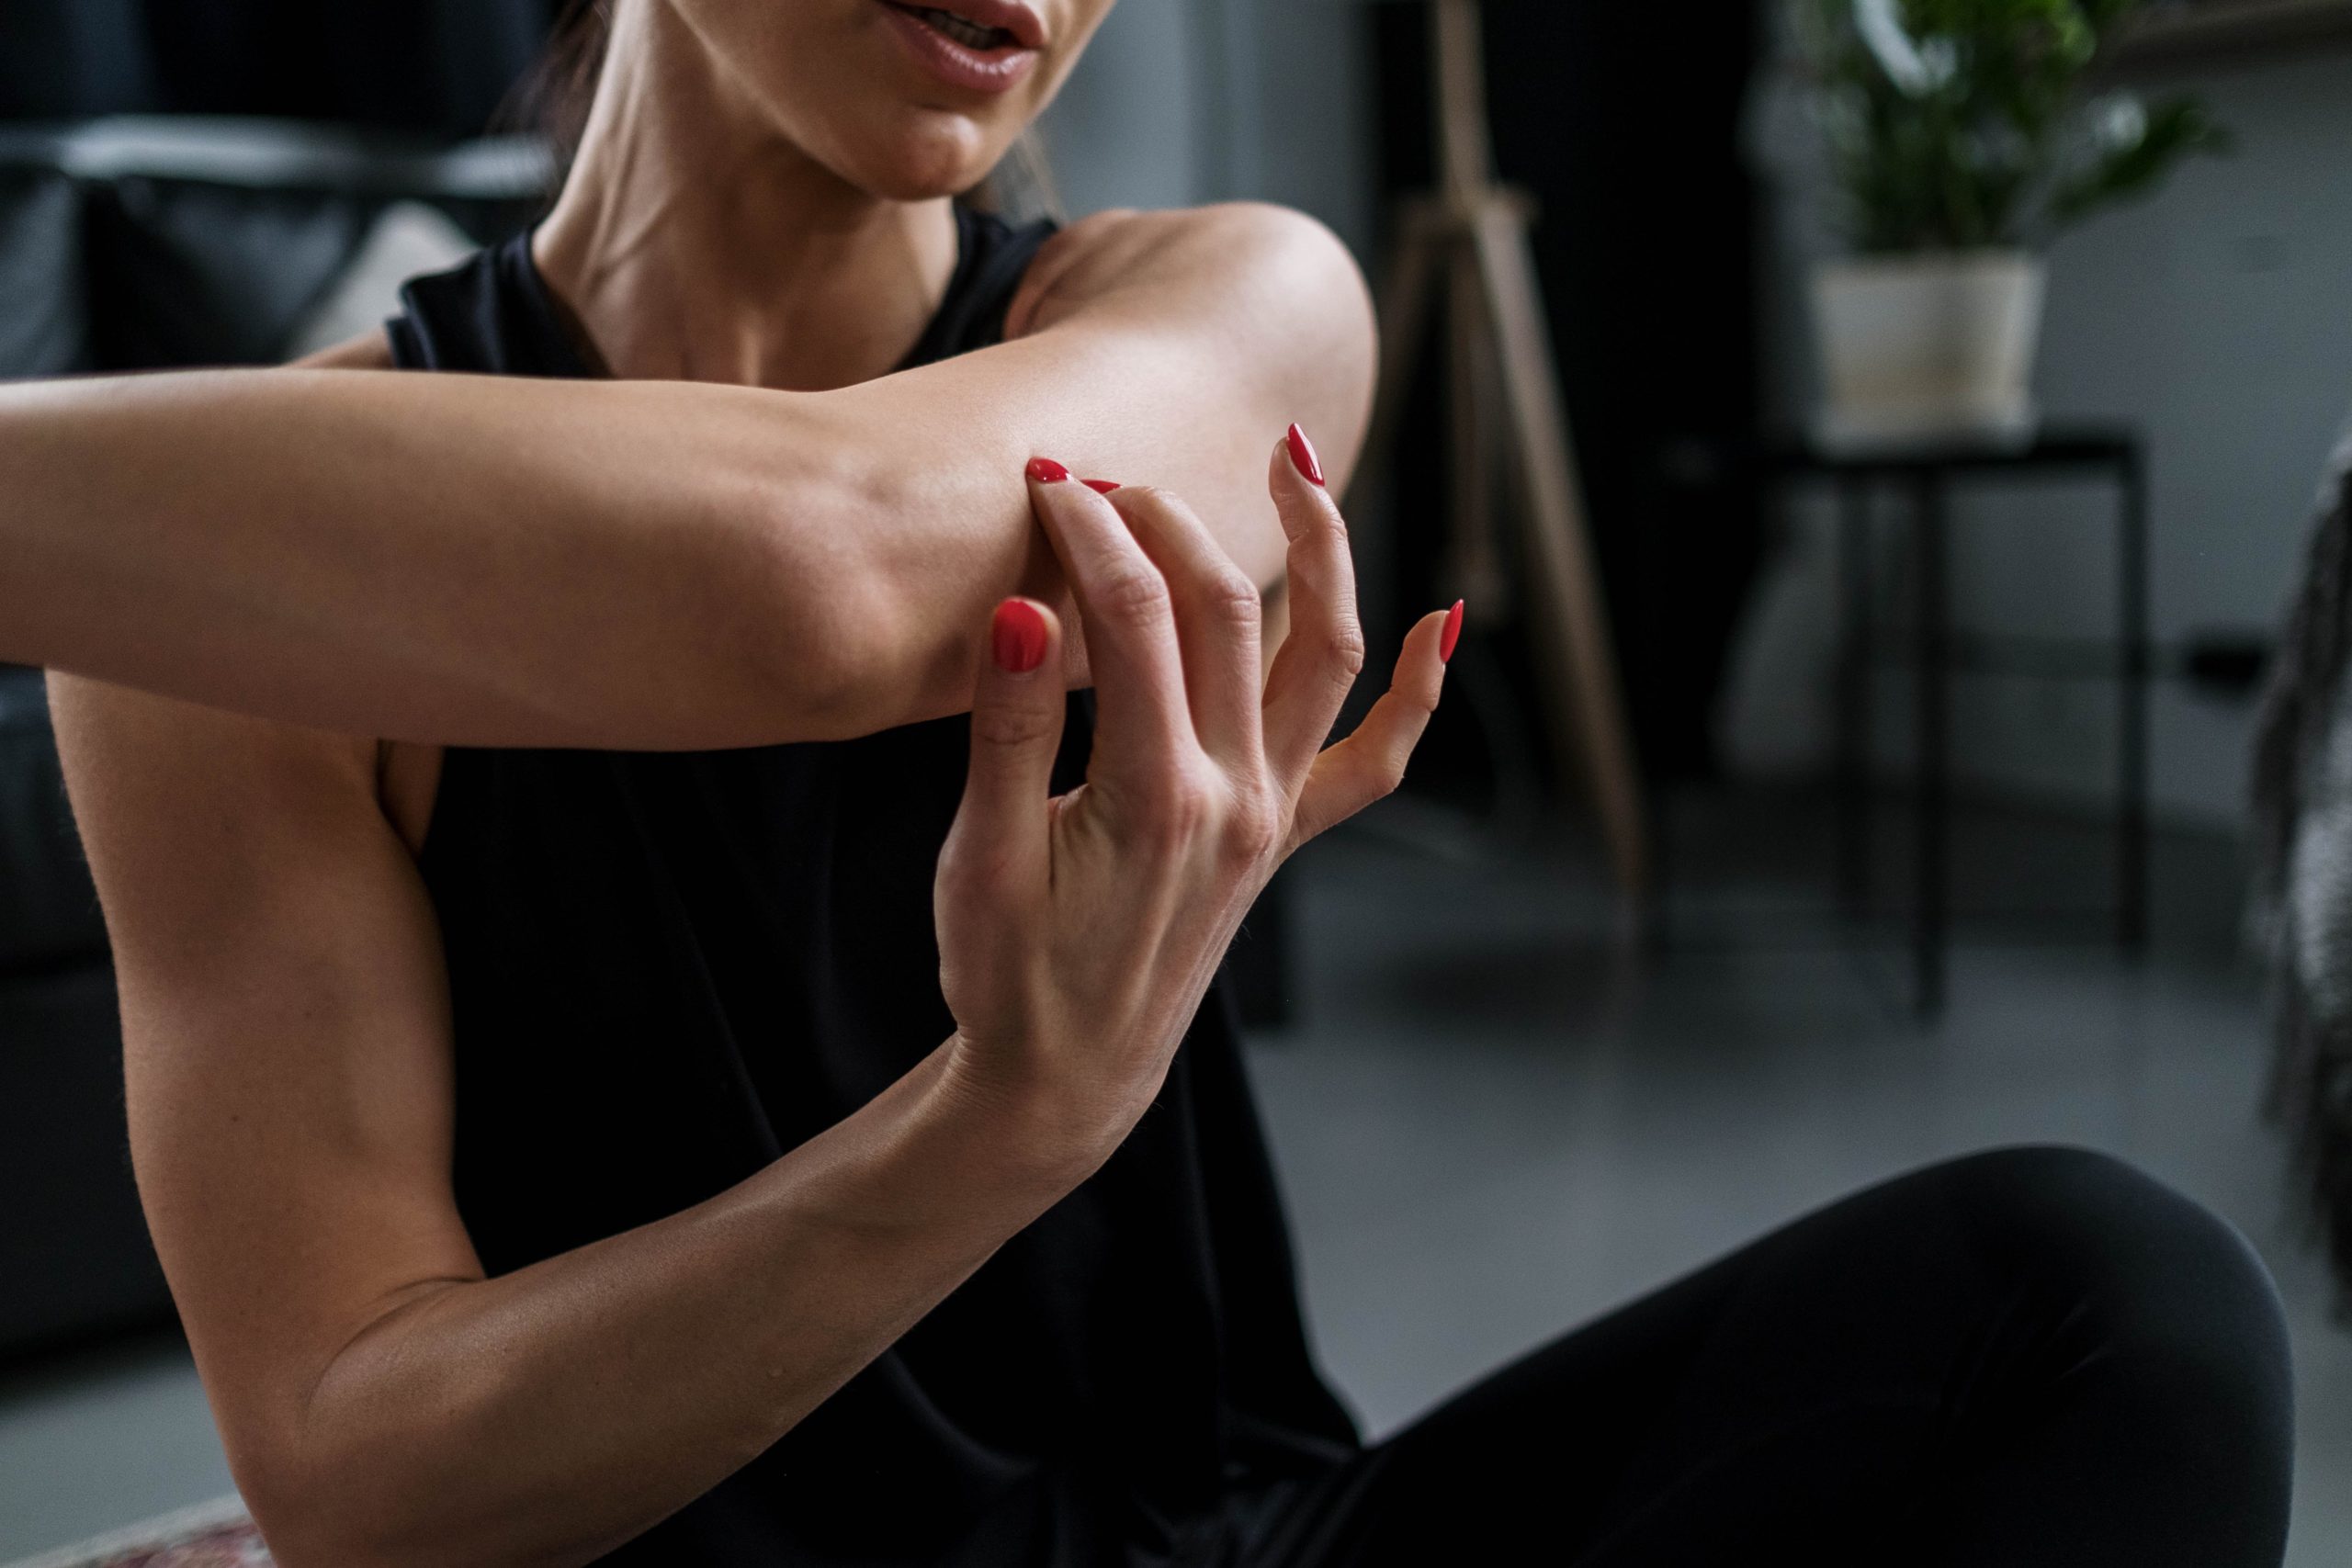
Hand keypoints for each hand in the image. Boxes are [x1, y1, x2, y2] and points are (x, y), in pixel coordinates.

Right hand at [935, 433, 1458, 1167]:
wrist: (1063, 1080)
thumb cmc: (1008, 976)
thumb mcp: (983, 859)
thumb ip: (1010, 729)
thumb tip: (1023, 606)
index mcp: (1156, 799)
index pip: (1134, 615)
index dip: (1087, 530)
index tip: (1039, 481)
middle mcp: (1237, 800)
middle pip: (1227, 609)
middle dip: (1164, 520)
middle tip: (1094, 479)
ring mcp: (1271, 817)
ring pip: (1327, 654)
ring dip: (1322, 551)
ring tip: (1296, 461)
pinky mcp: (1280, 836)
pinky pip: (1374, 760)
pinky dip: (1417, 691)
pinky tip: (1444, 621)